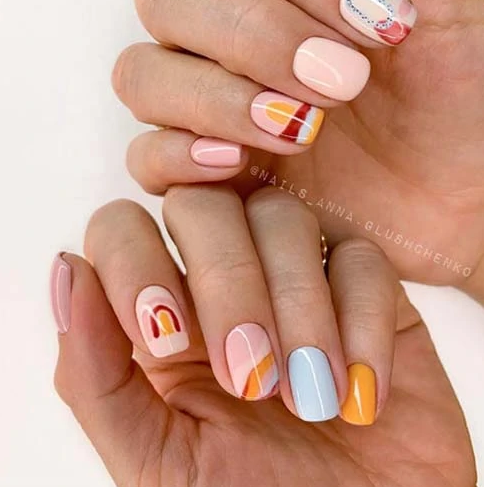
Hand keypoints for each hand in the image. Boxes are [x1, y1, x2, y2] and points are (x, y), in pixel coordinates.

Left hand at [52, 190, 475, 485]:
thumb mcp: (157, 460)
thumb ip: (97, 376)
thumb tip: (68, 271)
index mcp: (164, 313)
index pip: (122, 229)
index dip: (133, 263)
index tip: (168, 340)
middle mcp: (225, 280)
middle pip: (204, 205)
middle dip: (228, 282)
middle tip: (251, 376)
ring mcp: (298, 274)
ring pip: (282, 216)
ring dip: (297, 305)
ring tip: (311, 398)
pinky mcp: (367, 287)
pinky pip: (361, 257)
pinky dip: (360, 324)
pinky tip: (360, 395)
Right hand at [113, 0, 483, 299]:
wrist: (469, 199)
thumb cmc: (459, 99)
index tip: (383, 19)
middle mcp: (231, 36)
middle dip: (257, 32)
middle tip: (345, 79)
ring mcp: (211, 106)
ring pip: (142, 72)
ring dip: (219, 94)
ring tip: (306, 128)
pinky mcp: (206, 177)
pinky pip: (146, 157)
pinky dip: (181, 153)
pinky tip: (242, 164)